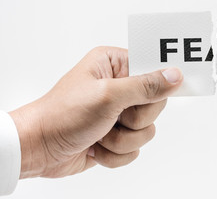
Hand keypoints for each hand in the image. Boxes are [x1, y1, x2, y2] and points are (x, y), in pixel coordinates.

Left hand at [10, 47, 182, 177]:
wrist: (39, 149)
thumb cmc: (63, 115)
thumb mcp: (108, 96)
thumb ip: (145, 86)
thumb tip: (175, 76)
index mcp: (115, 65)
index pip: (154, 69)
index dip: (159, 84)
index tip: (154, 96)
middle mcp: (119, 87)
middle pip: (155, 104)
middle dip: (134, 119)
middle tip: (114, 117)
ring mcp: (118, 113)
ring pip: (147, 130)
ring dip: (122, 139)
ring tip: (100, 133)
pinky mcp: (116, 135)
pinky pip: (135, 148)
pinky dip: (116, 153)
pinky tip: (96, 146)